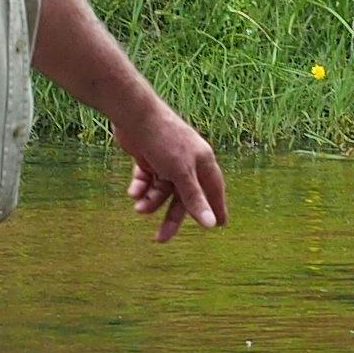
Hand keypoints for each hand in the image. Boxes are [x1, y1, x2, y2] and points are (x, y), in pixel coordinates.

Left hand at [123, 108, 226, 237]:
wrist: (134, 114)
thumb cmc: (164, 140)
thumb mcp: (181, 173)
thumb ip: (195, 199)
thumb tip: (212, 224)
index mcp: (202, 162)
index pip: (213, 189)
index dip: (216, 207)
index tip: (220, 225)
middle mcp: (187, 161)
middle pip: (183, 196)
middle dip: (171, 216)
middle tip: (160, 238)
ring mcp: (167, 159)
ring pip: (162, 189)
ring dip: (150, 201)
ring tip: (139, 208)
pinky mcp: (149, 156)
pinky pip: (147, 179)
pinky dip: (140, 187)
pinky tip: (133, 192)